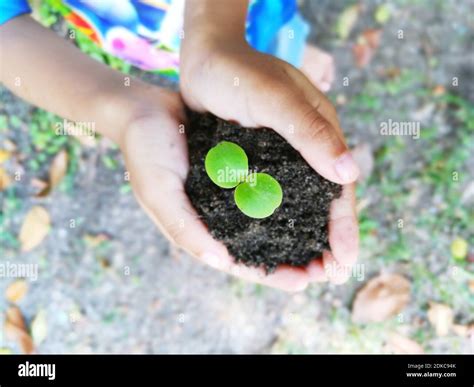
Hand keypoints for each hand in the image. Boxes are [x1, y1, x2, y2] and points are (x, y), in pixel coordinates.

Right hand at [119, 87, 316, 290]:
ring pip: (273, 219)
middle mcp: (223, 215)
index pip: (241, 262)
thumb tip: (220, 262)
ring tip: (331, 241)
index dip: (270, 275)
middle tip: (328, 267)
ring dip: (300, 231)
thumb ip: (184, 228)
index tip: (302, 282)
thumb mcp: (158, 193)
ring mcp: (234, 192)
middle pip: (264, 246)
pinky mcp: (243, 168)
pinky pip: (272, 186)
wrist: (146, 110)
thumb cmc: (146, 152)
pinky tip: (316, 198)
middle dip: (295, 259)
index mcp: (203, 229)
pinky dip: (293, 196)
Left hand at [180, 39, 359, 284]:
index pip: (339, 189)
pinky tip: (270, 246)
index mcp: (320, 135)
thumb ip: (311, 131)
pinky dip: (274, 225)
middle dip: (327, 243)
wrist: (204, 60)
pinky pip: (271, 200)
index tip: (346, 263)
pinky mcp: (256, 162)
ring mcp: (280, 159)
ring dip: (302, 240)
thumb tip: (350, 172)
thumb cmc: (239, 72)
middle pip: (322, 205)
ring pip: (298, 208)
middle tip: (325, 279)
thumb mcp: (276, 98)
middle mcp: (304, 152)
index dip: (345, 227)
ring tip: (300, 274)